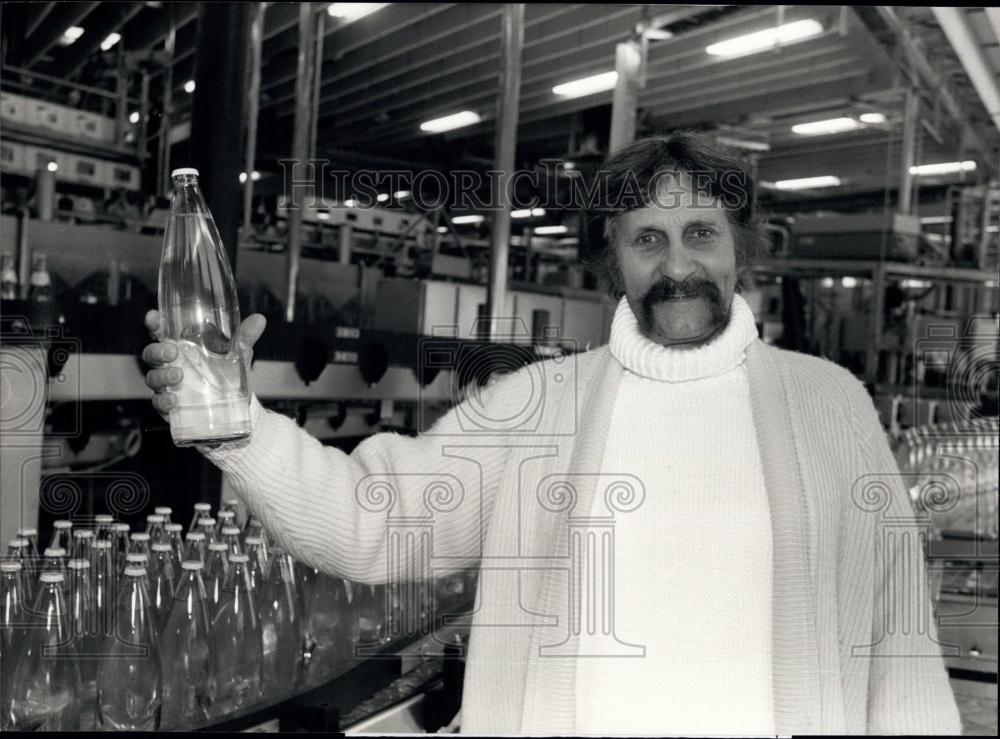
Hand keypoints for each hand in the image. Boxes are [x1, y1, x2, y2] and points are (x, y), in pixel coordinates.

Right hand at [142, 310, 266, 418]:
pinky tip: (173, 401)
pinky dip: (163, 401)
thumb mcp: (238, 355)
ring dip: (161, 376)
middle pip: (151, 354)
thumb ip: (244, 337)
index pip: (162, 332)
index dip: (154, 324)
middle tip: (172, 352)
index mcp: (183, 348)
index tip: (153, 317)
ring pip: (153, 378)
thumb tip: (259, 319)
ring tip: (178, 376)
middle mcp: (171, 365)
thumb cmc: (230, 374)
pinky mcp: (171, 407)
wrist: (237, 407)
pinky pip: (159, 404)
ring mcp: (169, 386)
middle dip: (157, 351)